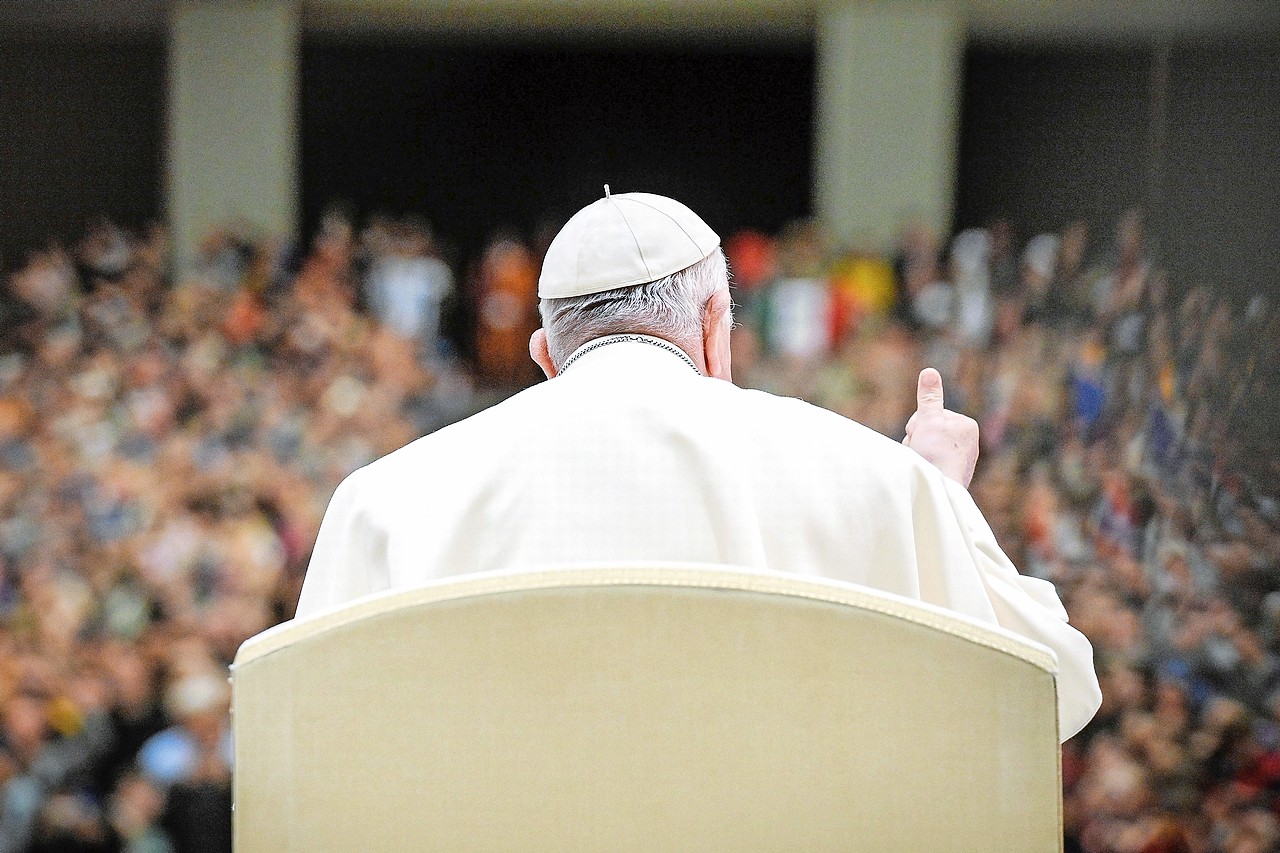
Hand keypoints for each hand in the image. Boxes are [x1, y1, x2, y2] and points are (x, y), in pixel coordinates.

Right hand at [903, 368, 978, 487]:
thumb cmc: (935, 455)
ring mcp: (962, 461)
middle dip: (918, 441)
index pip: (931, 416)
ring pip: (928, 449)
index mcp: (967, 425)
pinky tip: (927, 473)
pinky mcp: (954, 477)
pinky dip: (925, 467)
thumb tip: (929, 371)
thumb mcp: (928, 420)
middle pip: (929, 432)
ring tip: (923, 464)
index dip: (918, 425)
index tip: (923, 437)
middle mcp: (969, 443)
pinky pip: (932, 464)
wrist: (940, 491)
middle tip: (921, 452)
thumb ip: (929, 396)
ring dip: (919, 454)